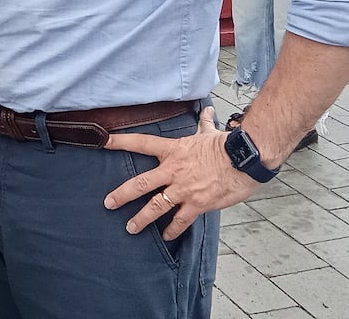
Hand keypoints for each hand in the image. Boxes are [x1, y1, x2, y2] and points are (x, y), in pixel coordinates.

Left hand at [102, 106, 256, 239]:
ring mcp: (184, 189)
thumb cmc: (226, 145)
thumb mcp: (209, 132)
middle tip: (108, 203)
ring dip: (141, 218)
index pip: (141, 143)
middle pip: (141, 183)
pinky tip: (166, 237)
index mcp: (173, 150)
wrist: (244, 160)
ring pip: (156, 206)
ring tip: (130, 228)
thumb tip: (206, 111)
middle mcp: (173, 170)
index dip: (120, 141)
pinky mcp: (197, 204)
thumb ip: (204, 123)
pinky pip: (180, 220)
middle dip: (122, 194)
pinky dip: (172, 230)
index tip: (104, 141)